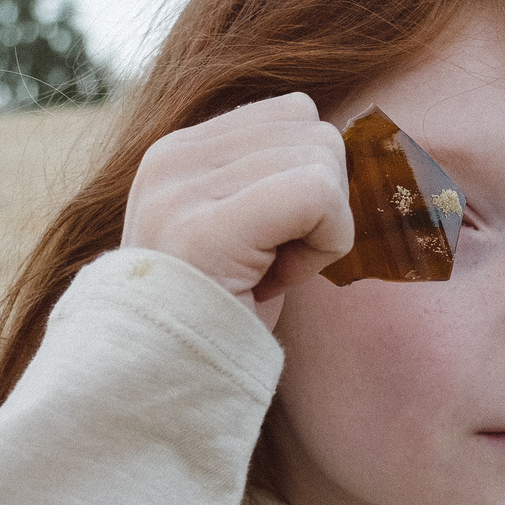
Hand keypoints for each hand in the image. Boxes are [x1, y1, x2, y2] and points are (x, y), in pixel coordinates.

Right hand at [118, 93, 352, 327]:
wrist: (162, 390)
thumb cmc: (219, 320)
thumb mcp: (241, 234)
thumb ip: (269, 181)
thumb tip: (341, 147)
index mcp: (177, 153)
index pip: (293, 114)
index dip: (309, 180)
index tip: (271, 242)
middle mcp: (172, 158)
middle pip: (316, 133)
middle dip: (321, 206)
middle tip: (273, 267)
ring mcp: (181, 189)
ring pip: (324, 159)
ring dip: (321, 231)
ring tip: (267, 276)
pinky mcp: (205, 227)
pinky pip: (320, 195)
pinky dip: (325, 245)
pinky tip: (278, 283)